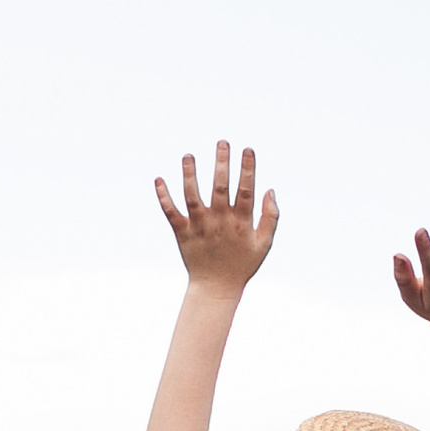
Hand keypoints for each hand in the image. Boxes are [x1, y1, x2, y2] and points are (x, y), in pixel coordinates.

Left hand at [153, 141, 277, 290]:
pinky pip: (170, 212)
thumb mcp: (264, 244)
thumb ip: (270, 217)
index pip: (245, 190)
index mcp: (240, 222)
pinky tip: (159, 179)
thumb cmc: (242, 264)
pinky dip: (163, 196)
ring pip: (192, 196)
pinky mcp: (181, 232)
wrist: (216, 288)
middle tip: (222, 142)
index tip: (247, 149)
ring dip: (189, 174)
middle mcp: (219, 220)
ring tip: (188, 156)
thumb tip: (269, 189)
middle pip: (220, 187)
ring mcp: (199, 226)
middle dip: (221, 163)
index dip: (247, 169)